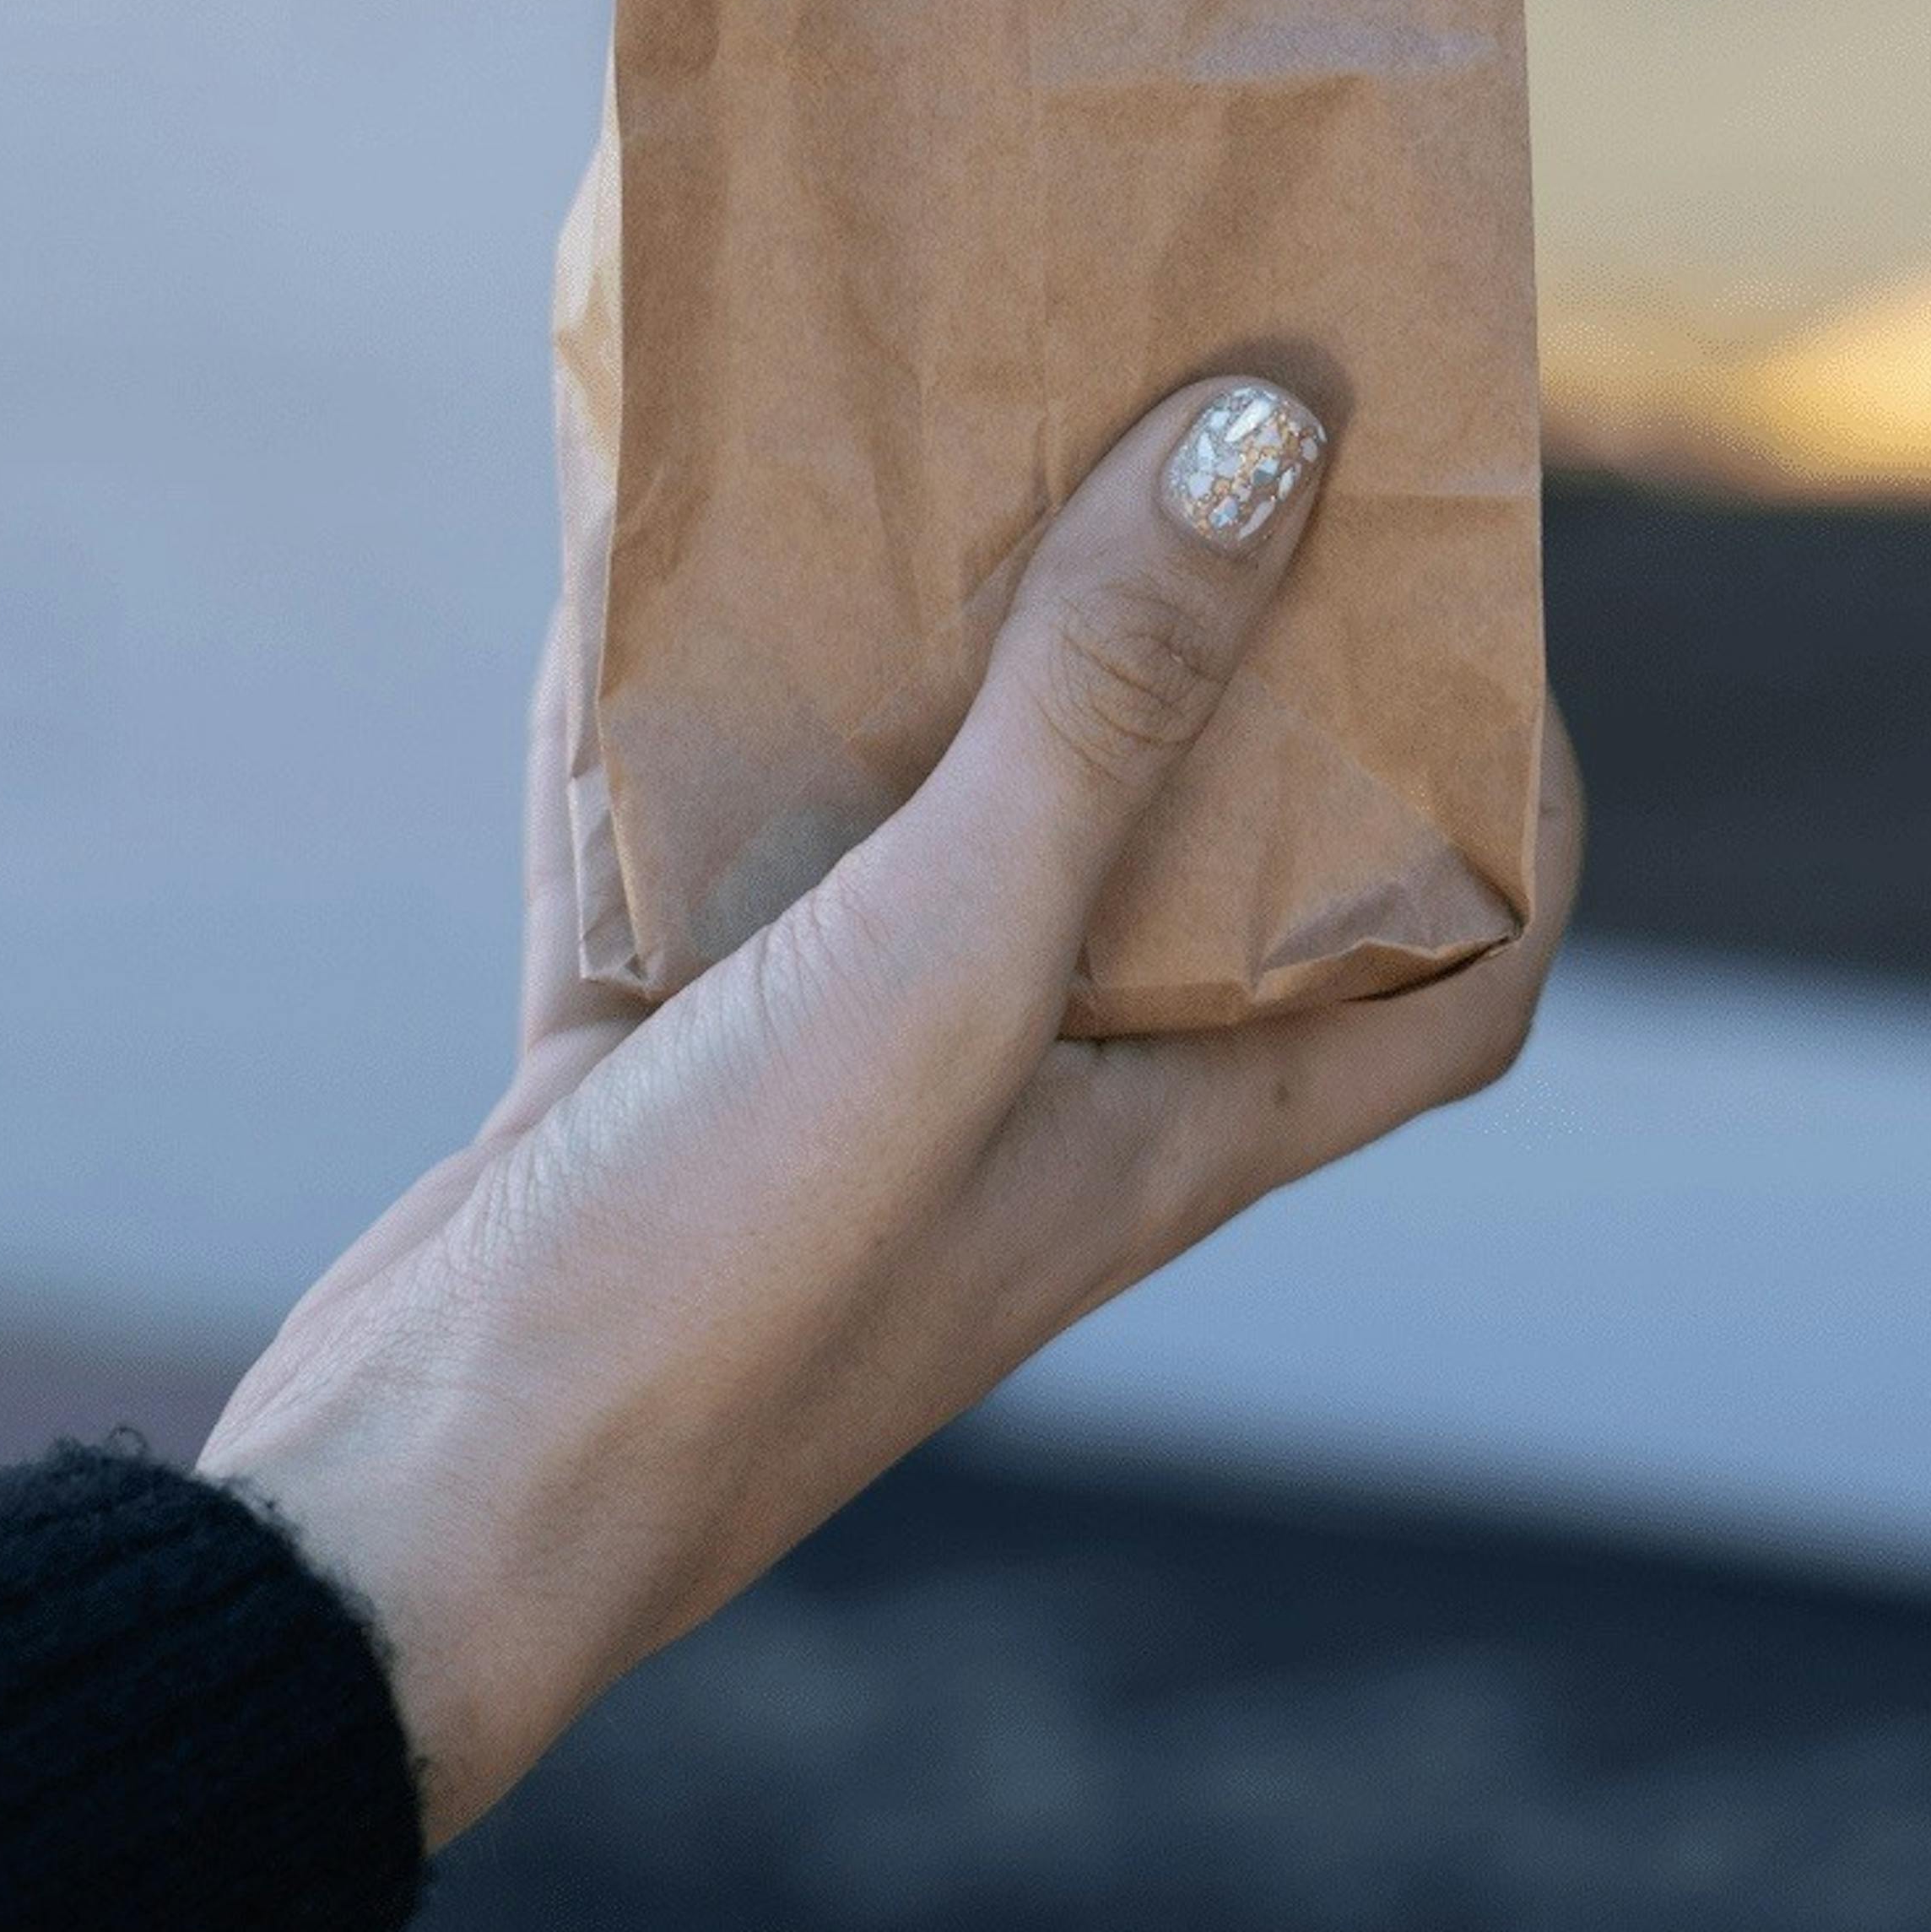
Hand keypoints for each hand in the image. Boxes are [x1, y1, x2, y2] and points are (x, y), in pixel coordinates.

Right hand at [201, 375, 1577, 1844]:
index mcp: (1173, 1125)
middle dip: (1193, 639)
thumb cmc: (739, 1283)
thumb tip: (1269, 439)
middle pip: (1182, 849)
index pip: (1448, 979)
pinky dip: (673, 704)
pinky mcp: (655, 1063)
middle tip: (1176, 420)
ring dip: (932, 642)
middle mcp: (1033, 1098)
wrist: (419, 1511)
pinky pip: (688, 838)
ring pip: (925, 816)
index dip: (1511, 810)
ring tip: (926, 429)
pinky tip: (637, 546)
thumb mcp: (954, 962)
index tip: (1470, 610)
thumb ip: (1100, 704)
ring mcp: (837, 1083)